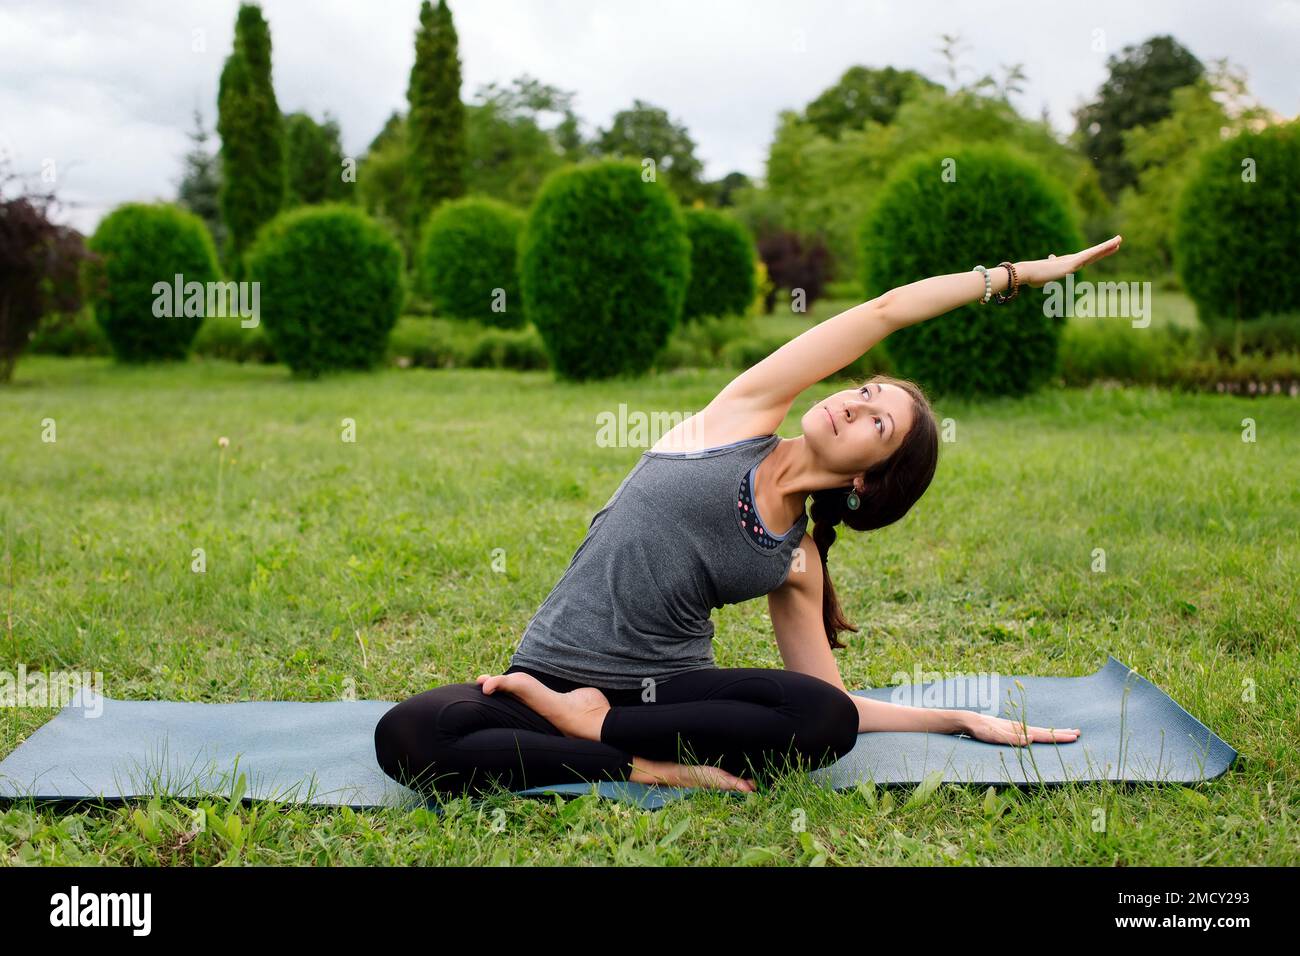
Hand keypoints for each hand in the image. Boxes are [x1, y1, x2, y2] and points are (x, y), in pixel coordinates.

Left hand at [960, 712, 1080, 746]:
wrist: (971, 721)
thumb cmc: (982, 730)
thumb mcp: (995, 736)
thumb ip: (1012, 738)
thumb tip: (1031, 740)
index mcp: (1020, 730)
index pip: (1043, 734)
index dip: (1058, 736)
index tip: (1073, 737)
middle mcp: (1021, 727)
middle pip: (1045, 731)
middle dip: (1061, 732)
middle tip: (1078, 733)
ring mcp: (1018, 727)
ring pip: (1040, 730)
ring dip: (1054, 731)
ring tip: (1068, 731)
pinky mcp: (1013, 729)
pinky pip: (1033, 731)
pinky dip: (1043, 732)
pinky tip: (1045, 734)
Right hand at [1015, 235, 1121, 287]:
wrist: (1027, 273)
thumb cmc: (1033, 275)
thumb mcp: (1044, 275)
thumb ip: (1049, 271)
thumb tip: (1050, 260)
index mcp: (1067, 264)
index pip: (1086, 258)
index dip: (1097, 253)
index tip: (1107, 249)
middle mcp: (1072, 260)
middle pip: (1093, 253)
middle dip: (1105, 247)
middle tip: (1118, 240)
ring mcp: (1073, 261)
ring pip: (1094, 252)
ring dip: (1107, 246)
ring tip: (1119, 240)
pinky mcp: (1072, 264)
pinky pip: (1090, 255)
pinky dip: (1100, 250)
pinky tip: (1108, 248)